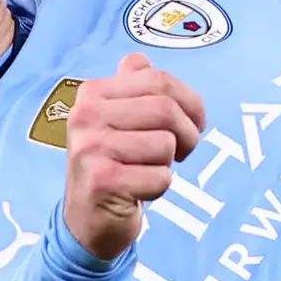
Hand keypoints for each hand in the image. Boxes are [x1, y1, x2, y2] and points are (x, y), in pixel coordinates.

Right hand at [60, 53, 211, 259]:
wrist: (88, 220)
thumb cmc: (113, 166)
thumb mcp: (116, 120)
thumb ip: (130, 87)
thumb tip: (139, 59)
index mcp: (92, 93)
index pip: (158, 79)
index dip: (190, 102)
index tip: (194, 123)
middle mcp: (86, 116)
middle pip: (165, 110)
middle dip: (188, 134)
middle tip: (183, 152)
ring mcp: (91, 149)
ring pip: (166, 144)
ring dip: (170, 163)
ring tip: (150, 170)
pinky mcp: (102, 182)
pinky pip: (160, 177)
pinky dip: (160, 188)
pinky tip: (139, 191)